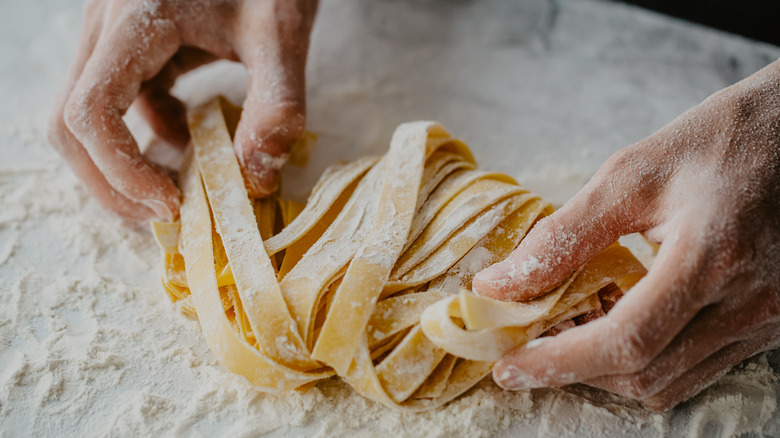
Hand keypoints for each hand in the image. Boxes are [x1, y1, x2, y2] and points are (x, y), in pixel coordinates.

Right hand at [49, 0, 316, 220]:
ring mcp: (113, 33)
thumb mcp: (281, 33)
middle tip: (164, 212)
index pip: (91, 111)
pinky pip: (117, 99)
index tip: (172, 203)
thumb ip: (277, 105)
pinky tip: (189, 139)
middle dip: (110, 181)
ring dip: (123, 161)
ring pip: (86, 114)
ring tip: (178, 187)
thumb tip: (256, 179)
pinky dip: (146, 132)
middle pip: (70, 122)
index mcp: (135, 18)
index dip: (120, 172)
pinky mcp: (130, 42)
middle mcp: (107, 25)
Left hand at [472, 59, 779, 410]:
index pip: (626, 340)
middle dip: (575, 371)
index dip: (559, 362)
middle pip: (645, 374)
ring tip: (566, 332)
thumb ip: (562, 236)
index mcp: (712, 257)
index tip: (509, 367)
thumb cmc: (719, 142)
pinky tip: (614, 324)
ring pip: (670, 382)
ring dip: (607, 371)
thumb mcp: (630, 175)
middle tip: (528, 346)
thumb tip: (498, 285)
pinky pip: (696, 368)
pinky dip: (644, 360)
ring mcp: (766, 321)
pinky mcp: (769, 324)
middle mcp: (748, 303)